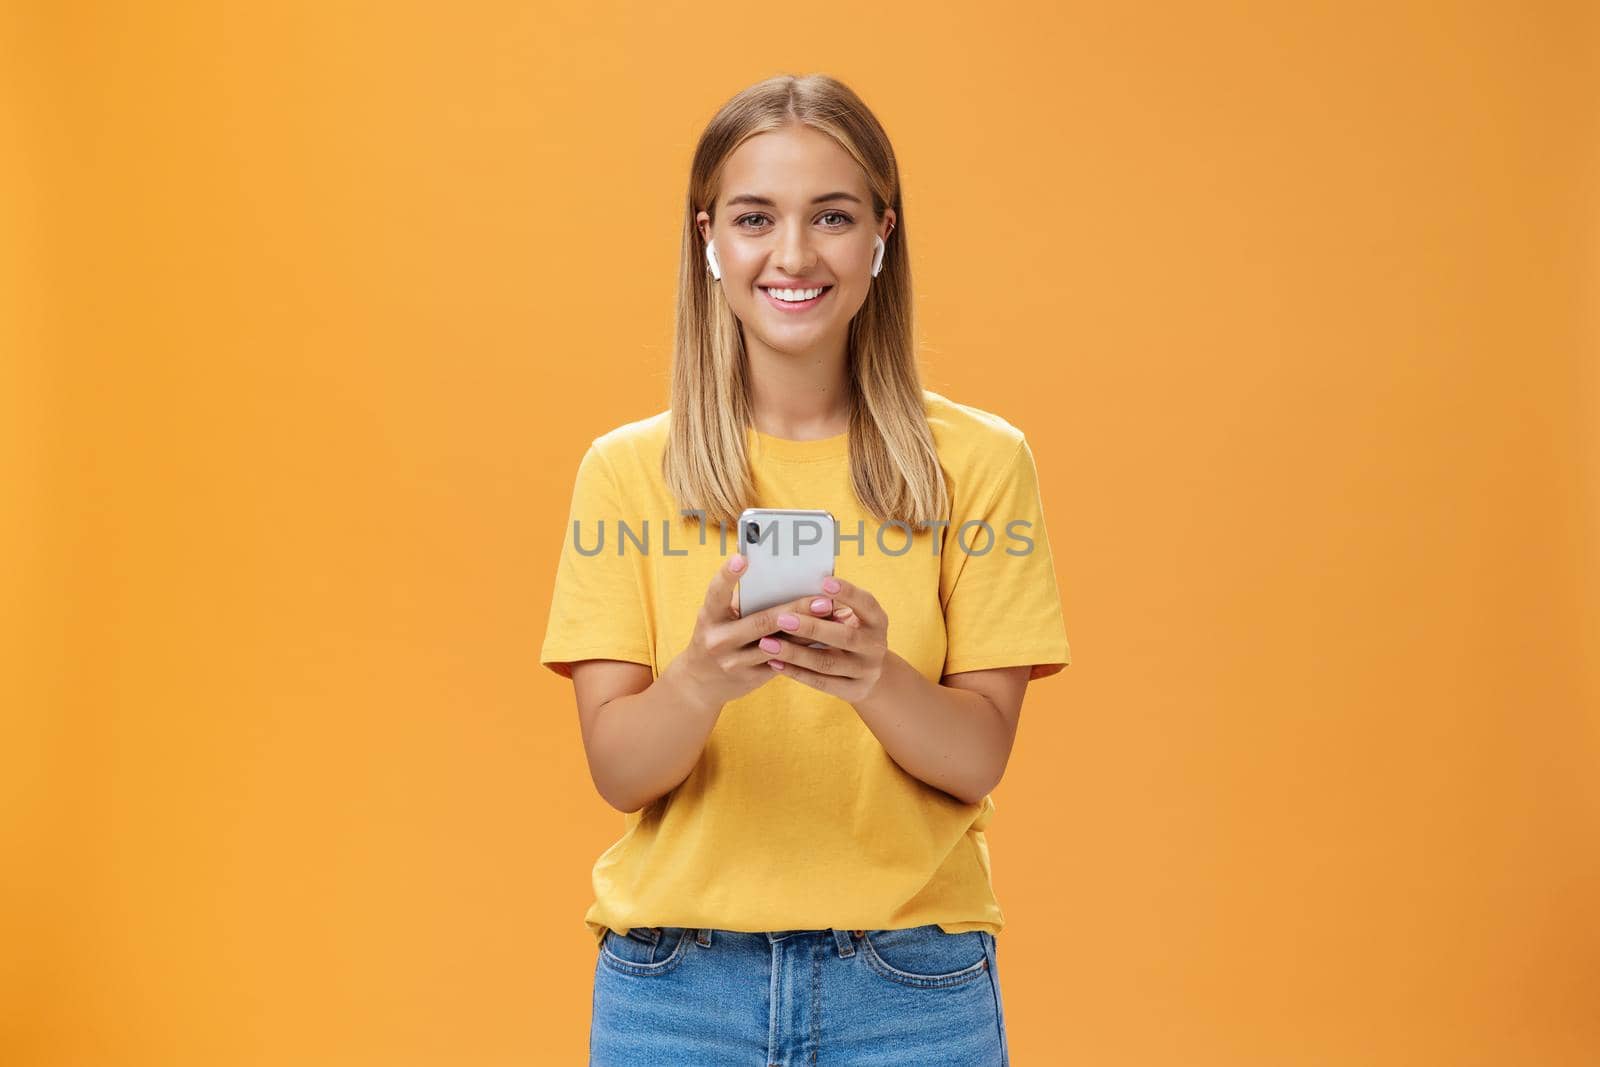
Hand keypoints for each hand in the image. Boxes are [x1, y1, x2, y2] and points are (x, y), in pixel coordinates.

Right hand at [665, 554, 842, 709]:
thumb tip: (785, 579)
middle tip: (822, 599)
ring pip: (778, 645)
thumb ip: (743, 603)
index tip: (743, 558)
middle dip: (795, 609)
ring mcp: (735, 662)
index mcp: (709, 617)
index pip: (716, 592)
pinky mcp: (752, 678)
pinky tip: (826, 637)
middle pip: (762, 622)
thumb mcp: (717, 618)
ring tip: (832, 615)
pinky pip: (784, 661)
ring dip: (808, 630)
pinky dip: (805, 647)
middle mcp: (719, 640)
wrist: (701, 683)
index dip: (728, 575)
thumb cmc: (718, 636)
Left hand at [757, 575, 888, 702]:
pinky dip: (796, 672)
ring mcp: (866, 671)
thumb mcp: (851, 618)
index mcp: (877, 621)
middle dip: (811, 627)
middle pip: (844, 637)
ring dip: (795, 653)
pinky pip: (821, 682)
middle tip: (781, 619)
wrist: (868, 673)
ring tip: (767, 643)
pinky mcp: (854, 691)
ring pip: (827, 662)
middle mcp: (876, 646)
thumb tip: (800, 580)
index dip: (848, 593)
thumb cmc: (849, 632)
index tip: (824, 581)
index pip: (866, 604)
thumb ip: (832, 604)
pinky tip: (774, 663)